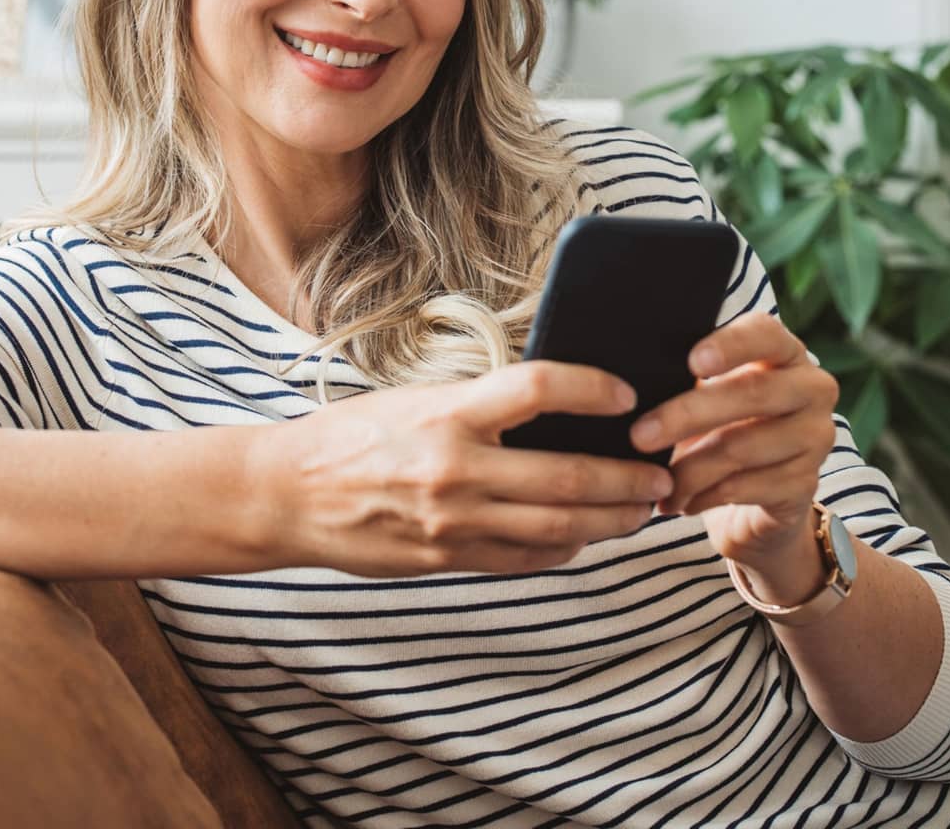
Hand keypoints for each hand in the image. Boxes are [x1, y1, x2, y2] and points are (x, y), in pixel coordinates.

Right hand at [257, 361, 676, 577]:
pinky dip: (564, 550)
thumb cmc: (353, 436)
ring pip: (557, 529)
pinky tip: (584, 538)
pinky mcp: (446, 558)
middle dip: (626, 479)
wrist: (287, 495)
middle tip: (662, 475)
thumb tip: (556, 405)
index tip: (626, 391)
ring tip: (640, 510)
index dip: (592, 388)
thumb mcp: (416, 399)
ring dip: (610, 521)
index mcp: (447, 413)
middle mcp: (454, 469)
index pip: (538, 388)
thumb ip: (480, 406)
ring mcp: (452, 522)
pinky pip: (523, 560)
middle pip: (566, 476)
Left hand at [629, 312, 840, 568]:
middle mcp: (812, 388)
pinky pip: (745, 488)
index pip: (766, 333)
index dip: (731, 345)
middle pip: (751, 393)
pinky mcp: (805, 483)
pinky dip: (703, 496)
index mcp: (786, 352)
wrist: (758, 498)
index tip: (692, 362)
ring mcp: (815, 437)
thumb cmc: (723, 428)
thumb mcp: (708, 396)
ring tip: (654, 482)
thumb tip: (629, 377)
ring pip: (742, 448)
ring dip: (688, 469)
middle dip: (688, 415)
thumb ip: (688, 378)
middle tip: (639, 436)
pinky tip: (680, 502)